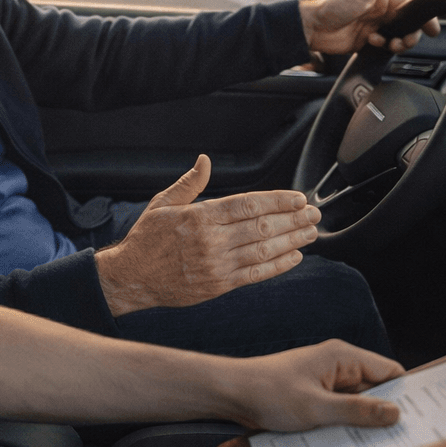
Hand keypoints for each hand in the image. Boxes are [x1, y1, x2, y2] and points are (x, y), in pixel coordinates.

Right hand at [94, 155, 317, 316]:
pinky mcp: (219, 285)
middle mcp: (211, 241)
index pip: (248, 205)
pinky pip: (255, 274)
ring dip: (292, 241)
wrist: (132, 278)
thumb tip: (205, 161)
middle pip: (262, 227)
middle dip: (293, 219)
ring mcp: (217, 265)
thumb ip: (189, 184)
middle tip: (314, 213)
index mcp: (200, 217)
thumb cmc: (147, 239)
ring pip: (263, 251)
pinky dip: (278, 265)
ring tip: (311, 233)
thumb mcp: (162, 204)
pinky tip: (294, 256)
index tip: (298, 198)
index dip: (277, 201)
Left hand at [227, 339, 404, 431]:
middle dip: (387, 414)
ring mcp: (326, 382)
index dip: (408, 395)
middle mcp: (338, 366)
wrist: (229, 394)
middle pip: (377, 390)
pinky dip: (347, 426)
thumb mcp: (316, 408)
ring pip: (358, 404)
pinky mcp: (315, 397)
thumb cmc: (268, 394)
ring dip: (365, 424)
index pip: (390, 373)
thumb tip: (396, 414)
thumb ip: (357, 411)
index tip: (424, 420)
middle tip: (406, 443)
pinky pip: (341, 411)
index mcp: (343, 357)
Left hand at [298, 0, 440, 54]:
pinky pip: (385, 48)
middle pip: (407, 26)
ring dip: (398, 43)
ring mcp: (374, 28)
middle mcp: (380, 13)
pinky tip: (374, 43)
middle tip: (405, 40)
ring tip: (389, 43)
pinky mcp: (367, 43)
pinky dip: (385, 48)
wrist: (313, 28)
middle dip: (411, 35)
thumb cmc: (333, 6)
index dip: (422, 19)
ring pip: (398, 38)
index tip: (433, 28)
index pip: (410, 8)